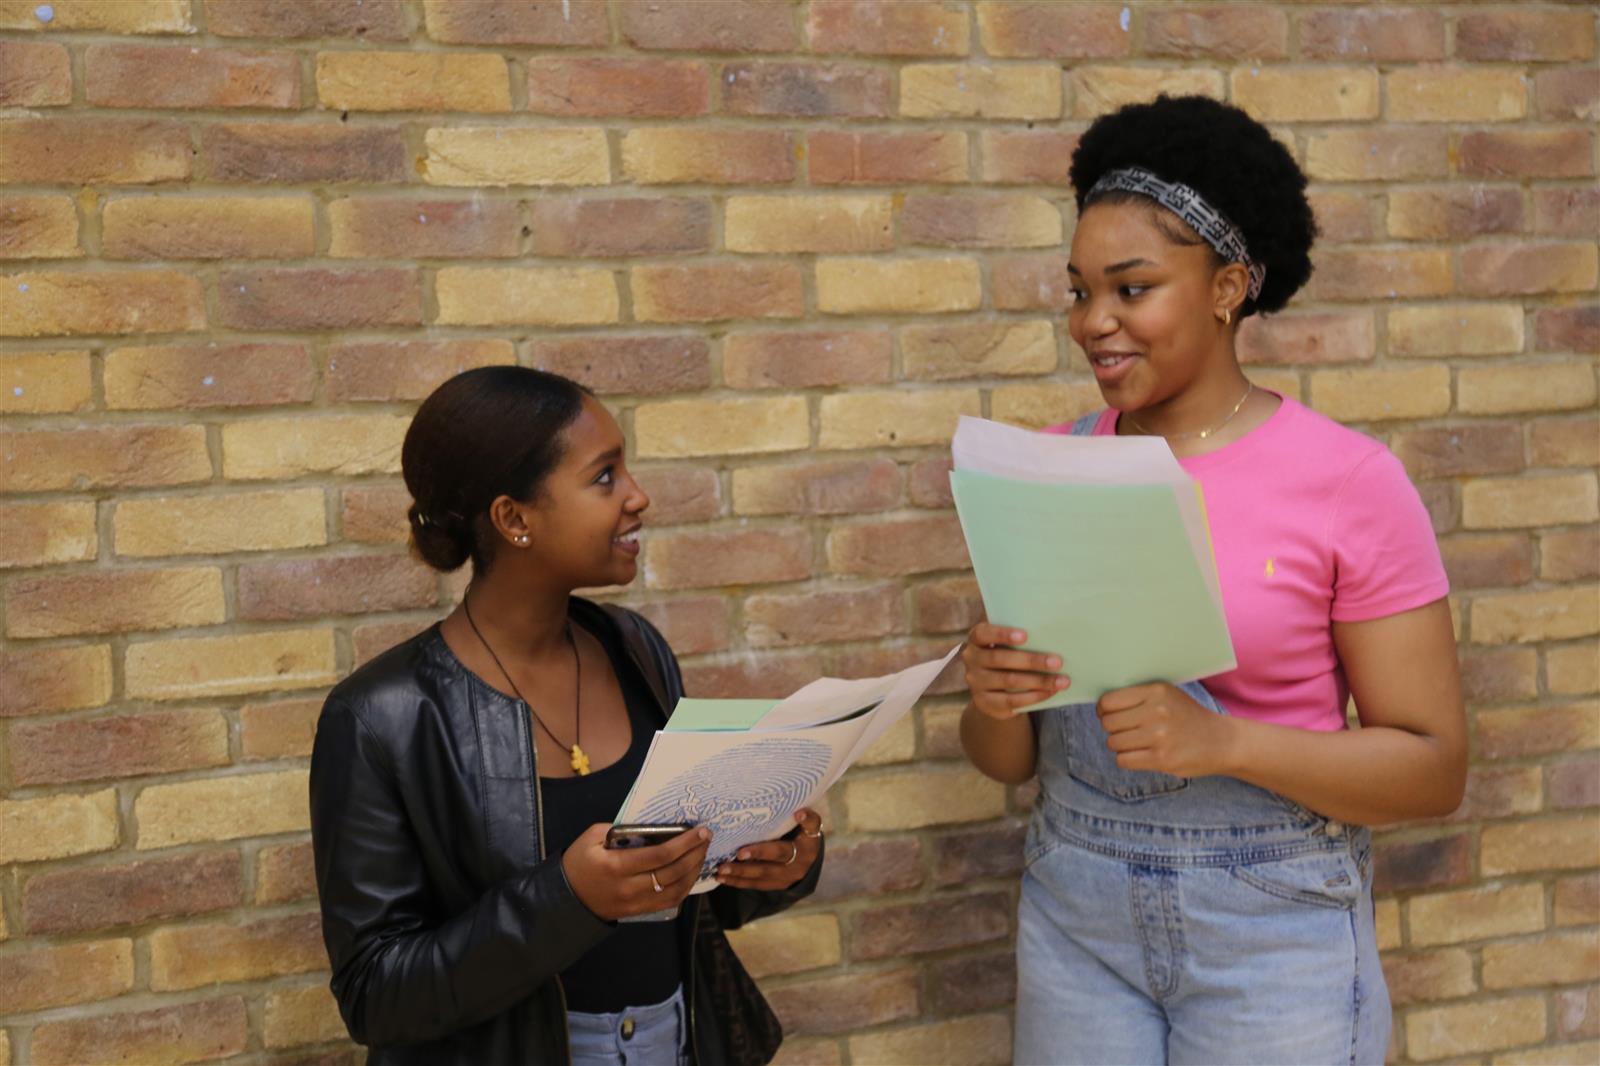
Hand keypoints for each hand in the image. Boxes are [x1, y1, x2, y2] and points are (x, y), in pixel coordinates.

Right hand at [562, 823, 711, 921]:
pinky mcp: (640, 911)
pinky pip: (670, 901)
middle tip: (707, 838)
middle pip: (672, 873)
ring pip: (676, 890)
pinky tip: (692, 872)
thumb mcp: (592, 837)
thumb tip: (650, 826)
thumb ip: (619, 829)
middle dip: (694, 854)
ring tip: (702, 853)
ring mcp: (636, 903)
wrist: (567, 899)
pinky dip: (686, 887)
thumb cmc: (578, 863)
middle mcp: (630, 888)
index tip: (700, 831)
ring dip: (694, 871)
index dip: (684, 843)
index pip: (660, 856)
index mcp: (616, 866)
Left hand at [714, 809, 822, 890]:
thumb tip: (798, 812)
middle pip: (777, 858)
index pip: (806, 834)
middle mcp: (798, 863)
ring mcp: (785, 878)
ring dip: (740, 872)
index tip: (793, 818)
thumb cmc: (802, 837)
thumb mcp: (809, 827)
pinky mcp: (773, 885)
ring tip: (721, 869)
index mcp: (807, 845)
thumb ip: (806, 819)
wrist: (806, 863)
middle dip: (757, 855)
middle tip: (738, 854)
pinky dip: (736, 881)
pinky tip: (721, 877)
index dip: (802, 824)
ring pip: (761, 875)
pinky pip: (754, 884)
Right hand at [961, 623, 1069, 718]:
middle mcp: (971, 660)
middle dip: (1031, 660)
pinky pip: (1011, 700)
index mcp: (976, 640)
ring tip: (1062, 680)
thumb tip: (1053, 638)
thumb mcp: (1007, 646)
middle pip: (999, 659)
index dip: (1002, 634)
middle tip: (1058, 662)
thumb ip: (1021, 641)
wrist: (993, 690)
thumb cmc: (1008, 658)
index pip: (983, 633)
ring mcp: (975, 682)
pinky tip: (1051, 692)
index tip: (1025, 635)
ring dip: (1039, 681)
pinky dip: (1034, 696)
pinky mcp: (984, 702)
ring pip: (1009, 680)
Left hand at [1097, 683, 1235, 777]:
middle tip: (1127, 730)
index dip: (1103, 710)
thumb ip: (1138, 697)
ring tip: (1137, 743)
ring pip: (1113, 743)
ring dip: (1120, 746)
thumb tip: (1101, 705)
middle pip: (1108, 723)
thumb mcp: (1167, 696)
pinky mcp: (1162, 759)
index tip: (1109, 714)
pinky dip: (1127, 759)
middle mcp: (1157, 712)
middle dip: (1113, 729)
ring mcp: (1159, 736)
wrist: (1222, 742)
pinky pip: (1123, 760)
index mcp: (1156, 691)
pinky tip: (1141, 755)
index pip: (1108, 701)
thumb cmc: (1188, 717)